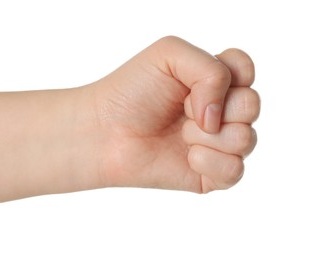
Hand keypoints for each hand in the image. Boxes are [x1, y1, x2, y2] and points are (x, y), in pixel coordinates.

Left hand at [88, 36, 259, 192]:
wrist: (105, 131)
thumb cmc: (131, 91)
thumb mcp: (169, 54)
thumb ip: (211, 68)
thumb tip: (219, 117)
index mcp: (212, 81)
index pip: (246, 71)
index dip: (227, 75)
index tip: (191, 83)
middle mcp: (219, 112)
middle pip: (251, 105)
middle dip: (214, 106)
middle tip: (181, 110)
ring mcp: (216, 144)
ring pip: (246, 139)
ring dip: (207, 136)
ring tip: (179, 134)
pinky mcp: (210, 175)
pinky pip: (235, 170)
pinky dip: (209, 162)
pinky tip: (187, 157)